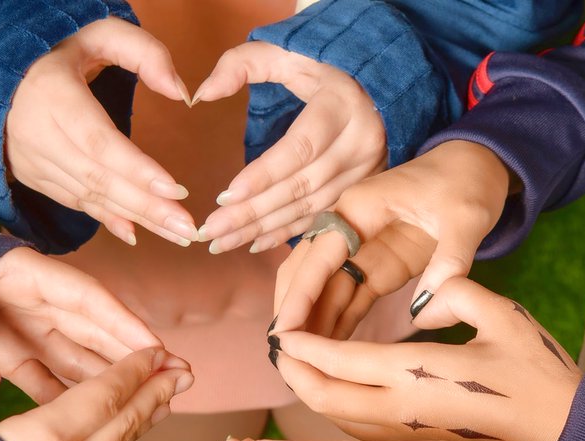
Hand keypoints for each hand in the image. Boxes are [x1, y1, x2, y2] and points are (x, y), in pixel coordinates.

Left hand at [0, 245, 165, 402]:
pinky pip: (51, 377)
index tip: (155, 349)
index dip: (124, 324)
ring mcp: (33, 328)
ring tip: (156, 399)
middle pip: (98, 330)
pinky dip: (74, 395)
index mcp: (29, 275)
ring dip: (116, 378)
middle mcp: (42, 303)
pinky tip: (101, 418)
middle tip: (179, 375)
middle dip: (137, 354)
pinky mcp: (17, 352)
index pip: (88, 300)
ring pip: (83, 357)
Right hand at [6, 18, 197, 246]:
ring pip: (88, 196)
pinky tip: (137, 233)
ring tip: (178, 234)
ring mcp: (30, 159)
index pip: (99, 141)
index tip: (176, 190)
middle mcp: (35, 133)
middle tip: (188, 227)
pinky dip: (107, 219)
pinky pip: (74, 202)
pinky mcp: (32, 175)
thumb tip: (182, 92)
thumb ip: (145, 53)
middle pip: (97, 178)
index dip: (137, 169)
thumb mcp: (99, 31)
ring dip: (136, 218)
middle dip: (147, 207)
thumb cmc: (58, 48)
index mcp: (50, 93)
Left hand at [192, 42, 385, 254]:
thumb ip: (242, 64)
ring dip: (262, 229)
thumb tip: (201, 94)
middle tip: (210, 230)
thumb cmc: (326, 66)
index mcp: (342, 106)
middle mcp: (360, 143)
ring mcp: (366, 171)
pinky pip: (322, 217)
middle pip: (300, 186)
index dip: (264, 175)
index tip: (225, 196)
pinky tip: (254, 244)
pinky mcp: (363, 189)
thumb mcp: (289, 52)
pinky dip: (287, 233)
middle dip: (252, 212)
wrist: (383, 84)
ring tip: (221, 242)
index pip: (301, 148)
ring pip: (309, 208)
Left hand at [272, 278, 581, 440]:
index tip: (279, 332)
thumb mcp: (507, 317)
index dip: (301, 346)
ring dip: (312, 397)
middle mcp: (403, 414)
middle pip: (324, 398)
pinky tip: (338, 398)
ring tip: (297, 372)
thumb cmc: (545, 380)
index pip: (339, 361)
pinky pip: (363, 437)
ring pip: (338, 422)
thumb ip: (458, 293)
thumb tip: (422, 298)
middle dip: (293, 374)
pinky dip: (339, 415)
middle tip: (278, 353)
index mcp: (419, 374)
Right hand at [273, 140, 511, 336]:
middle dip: (292, 313)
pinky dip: (333, 323)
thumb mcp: (467, 217)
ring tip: (298, 364)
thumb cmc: (466, 182)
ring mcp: (358, 250)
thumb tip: (428, 312)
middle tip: (283, 357)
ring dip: (309, 324)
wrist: (475, 167)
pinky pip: (345, 299)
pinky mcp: (374, 267)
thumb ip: (451, 261)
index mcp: (358, 208)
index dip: (299, 296)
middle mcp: (347, 229)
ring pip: (320, 291)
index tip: (284, 332)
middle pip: (305, 274)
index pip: (318, 257)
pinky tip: (324, 353)